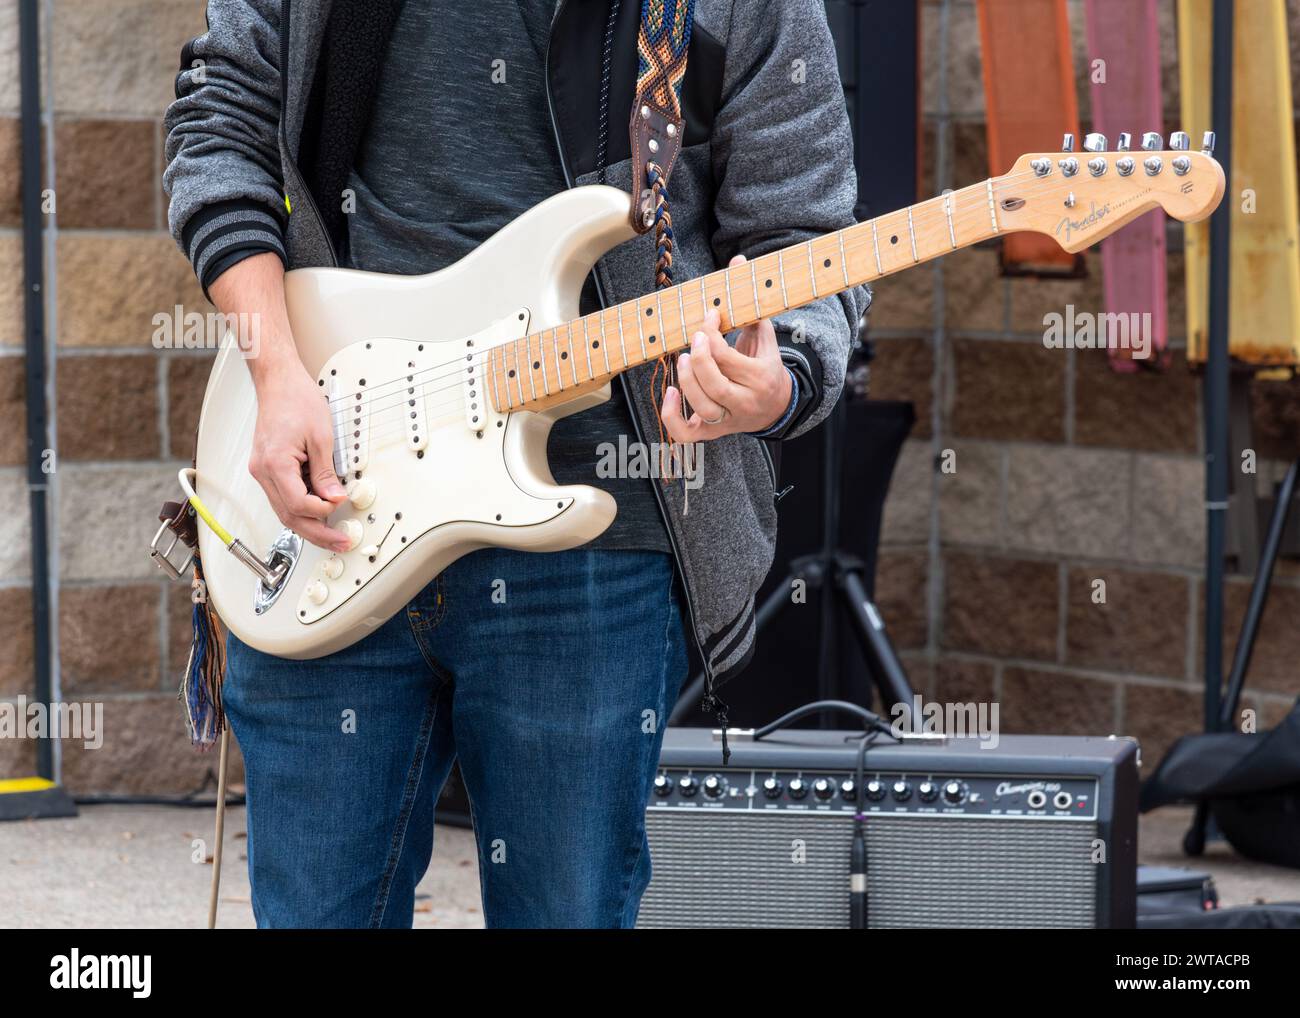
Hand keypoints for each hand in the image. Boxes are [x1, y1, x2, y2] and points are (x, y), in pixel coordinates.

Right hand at [247, 362, 349, 550]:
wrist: (278, 382)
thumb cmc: (296, 400)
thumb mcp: (321, 437)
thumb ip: (326, 472)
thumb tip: (334, 498)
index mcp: (274, 464)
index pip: (298, 504)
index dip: (323, 511)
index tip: (340, 507)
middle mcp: (262, 471)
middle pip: (289, 515)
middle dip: (317, 533)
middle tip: (340, 541)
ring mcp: (262, 471)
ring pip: (285, 510)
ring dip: (309, 523)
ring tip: (333, 533)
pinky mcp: (267, 468)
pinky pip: (283, 496)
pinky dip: (302, 507)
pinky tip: (320, 511)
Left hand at [660, 254, 792, 441]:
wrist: (777, 406)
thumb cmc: (766, 364)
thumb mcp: (764, 334)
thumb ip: (750, 301)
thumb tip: (738, 259)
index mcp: (761, 378)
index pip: (727, 357)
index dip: (711, 333)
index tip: (709, 316)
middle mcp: (745, 403)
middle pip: (714, 385)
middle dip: (698, 359)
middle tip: (694, 338)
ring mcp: (729, 421)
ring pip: (701, 408)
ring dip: (686, 381)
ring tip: (683, 358)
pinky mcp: (714, 433)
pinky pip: (687, 434)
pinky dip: (672, 417)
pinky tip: (669, 392)